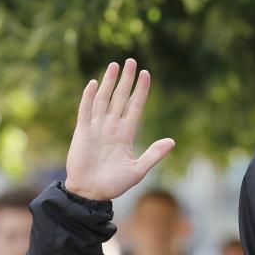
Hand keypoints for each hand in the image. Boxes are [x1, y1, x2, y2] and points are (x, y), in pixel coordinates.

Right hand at [64, 58, 174, 200]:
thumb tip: (172, 141)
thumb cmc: (114, 184)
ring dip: (109, 83)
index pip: (135, 107)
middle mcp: (112, 128)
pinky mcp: (82, 132)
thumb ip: (154, 154)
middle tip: (131, 61)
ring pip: (104, 100)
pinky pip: (85, 111)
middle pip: (120, 98)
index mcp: (126, 135)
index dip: (140, 91)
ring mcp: (96, 128)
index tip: (146, 74)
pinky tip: (95, 83)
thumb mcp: (138, 170)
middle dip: (126, 80)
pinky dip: (89, 97)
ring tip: (115, 65)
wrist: (91, 193)